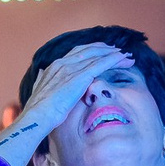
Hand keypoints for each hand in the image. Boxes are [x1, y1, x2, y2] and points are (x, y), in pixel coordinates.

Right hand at [13, 42, 129, 137]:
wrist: (38, 116)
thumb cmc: (39, 110)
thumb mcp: (38, 90)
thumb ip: (42, 79)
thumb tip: (42, 73)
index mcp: (54, 66)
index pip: (76, 52)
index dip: (90, 50)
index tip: (101, 51)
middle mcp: (64, 63)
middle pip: (88, 50)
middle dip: (104, 49)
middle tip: (116, 50)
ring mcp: (72, 68)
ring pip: (98, 55)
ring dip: (114, 54)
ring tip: (126, 56)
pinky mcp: (81, 77)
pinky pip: (102, 64)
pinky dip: (114, 59)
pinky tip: (124, 59)